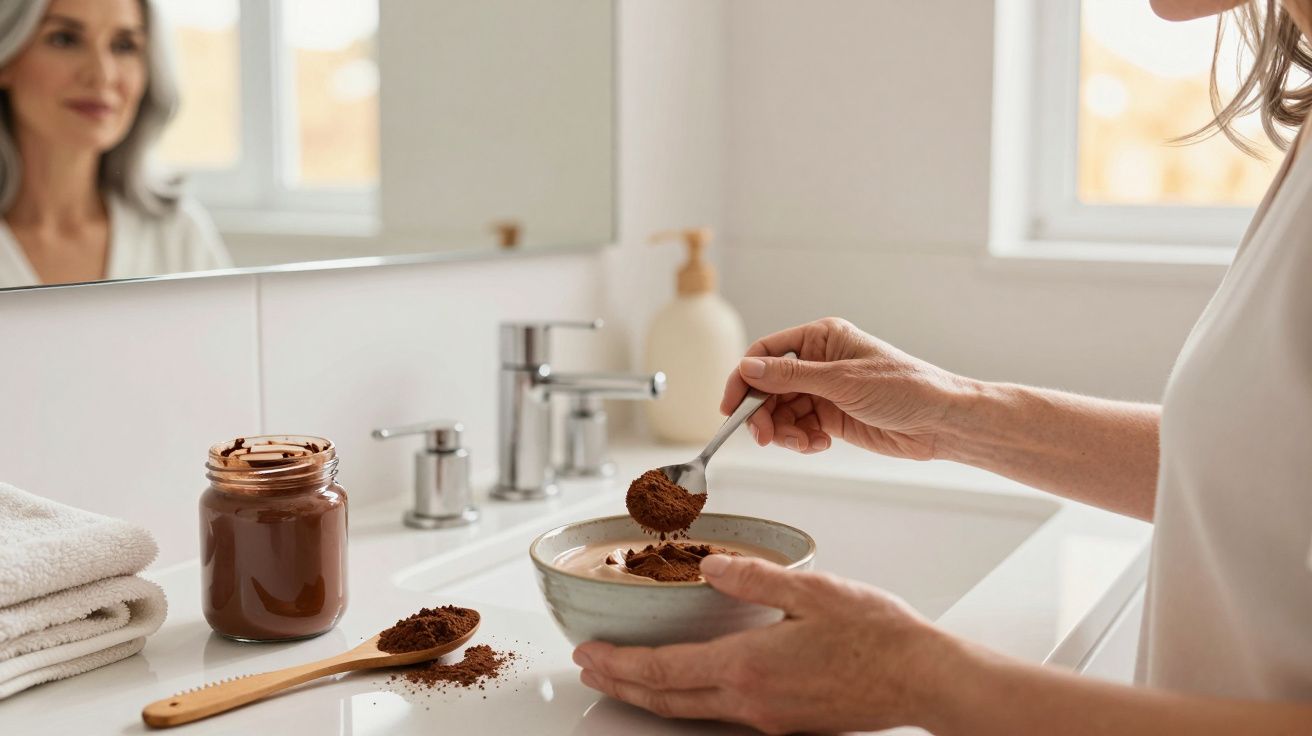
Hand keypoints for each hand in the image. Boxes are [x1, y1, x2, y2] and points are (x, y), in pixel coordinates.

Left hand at [572, 555, 959, 734]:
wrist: (924, 678)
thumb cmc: (879, 636)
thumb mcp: (813, 590)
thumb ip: (754, 578)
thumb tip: (711, 566)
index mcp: (748, 666)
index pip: (663, 670)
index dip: (618, 663)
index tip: (588, 653)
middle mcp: (751, 700)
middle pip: (666, 700)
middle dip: (620, 685)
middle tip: (589, 670)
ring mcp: (769, 716)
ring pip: (691, 711)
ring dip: (650, 695)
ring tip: (623, 679)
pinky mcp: (787, 720)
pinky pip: (722, 714)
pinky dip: (687, 700)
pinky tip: (688, 685)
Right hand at [722, 317, 971, 459]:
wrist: (941, 422)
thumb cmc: (904, 388)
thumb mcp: (842, 381)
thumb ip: (791, 377)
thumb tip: (747, 369)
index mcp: (822, 338)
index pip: (766, 354)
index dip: (743, 379)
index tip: (730, 408)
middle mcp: (819, 362)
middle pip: (768, 387)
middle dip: (763, 413)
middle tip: (764, 438)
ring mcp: (825, 390)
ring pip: (782, 411)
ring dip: (784, 431)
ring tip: (803, 443)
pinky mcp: (833, 416)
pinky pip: (800, 428)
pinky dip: (801, 440)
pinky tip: (820, 444)